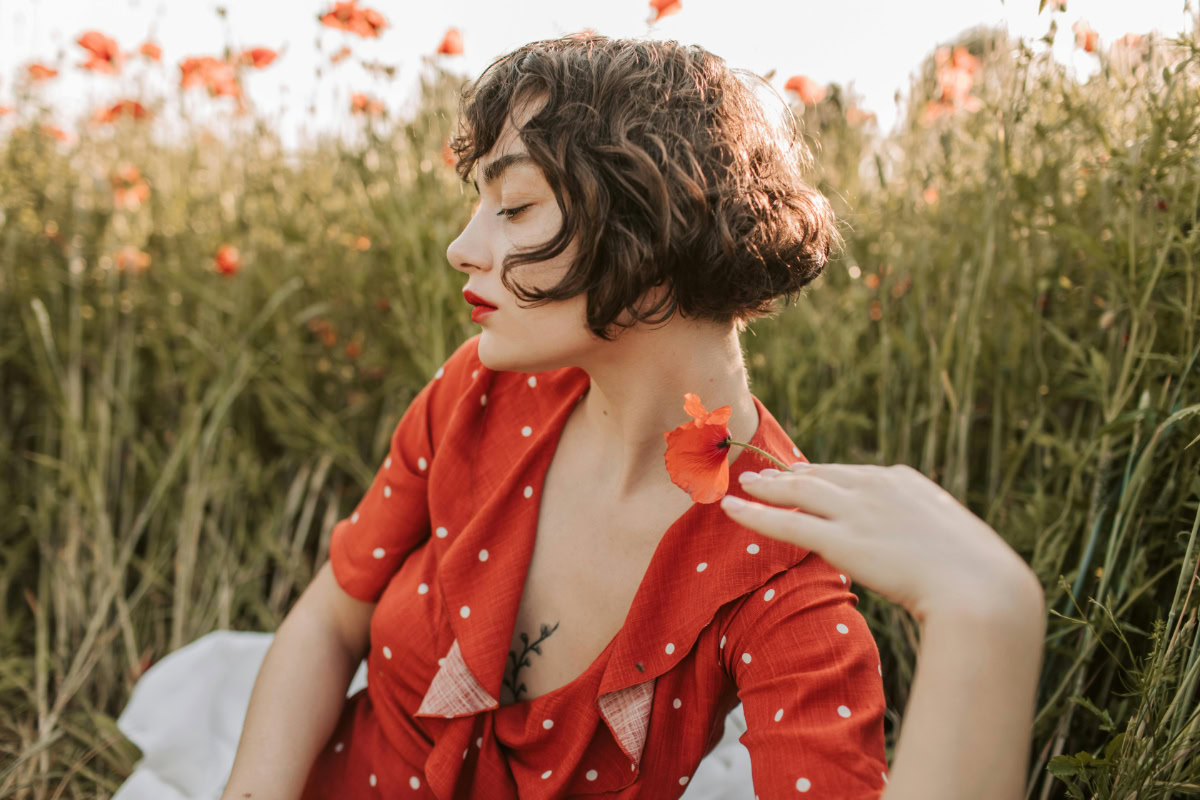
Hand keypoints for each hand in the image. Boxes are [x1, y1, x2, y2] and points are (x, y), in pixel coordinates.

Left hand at [721, 463, 1043, 624]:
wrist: (981, 588)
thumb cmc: (976, 573)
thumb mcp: (950, 537)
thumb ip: (921, 530)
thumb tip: (916, 544)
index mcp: (903, 480)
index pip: (850, 474)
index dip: (820, 476)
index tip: (800, 476)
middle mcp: (874, 486)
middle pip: (817, 476)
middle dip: (786, 475)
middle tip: (761, 473)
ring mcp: (856, 512)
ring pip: (795, 492)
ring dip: (765, 487)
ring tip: (742, 484)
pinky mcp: (841, 541)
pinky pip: (786, 523)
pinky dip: (754, 515)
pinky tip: (731, 509)